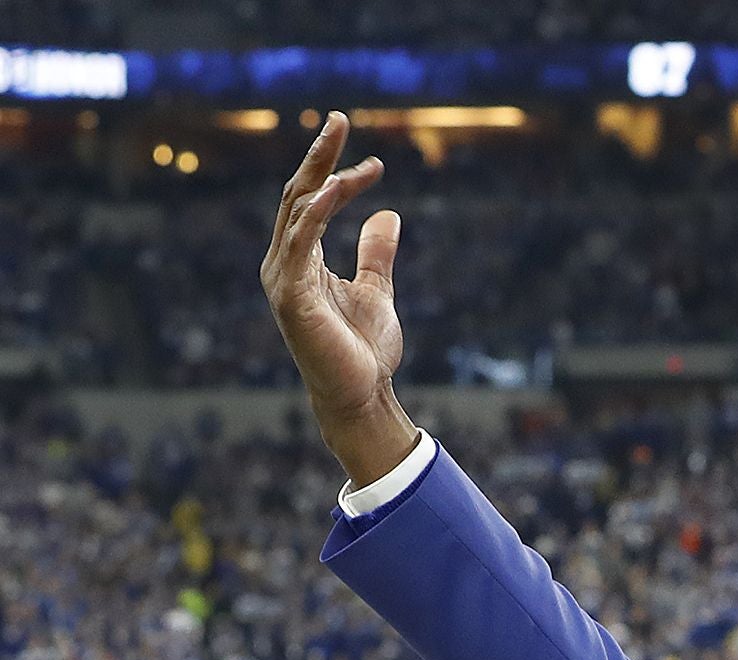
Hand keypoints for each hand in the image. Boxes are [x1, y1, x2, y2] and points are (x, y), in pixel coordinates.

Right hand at [260, 111, 419, 487]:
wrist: (361, 397)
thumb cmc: (363, 351)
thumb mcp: (378, 291)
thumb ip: (376, 254)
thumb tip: (388, 215)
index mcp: (300, 260)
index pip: (309, 201)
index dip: (331, 170)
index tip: (364, 151)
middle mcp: (284, 263)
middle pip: (297, 195)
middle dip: (318, 156)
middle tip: (340, 119)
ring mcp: (283, 278)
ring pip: (298, 211)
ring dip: (322, 175)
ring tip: (344, 142)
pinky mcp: (291, 296)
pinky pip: (300, 243)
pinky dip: (316, 213)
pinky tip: (334, 188)